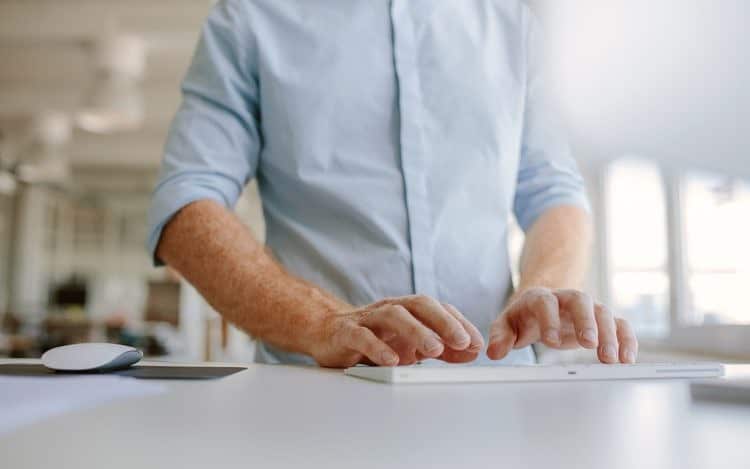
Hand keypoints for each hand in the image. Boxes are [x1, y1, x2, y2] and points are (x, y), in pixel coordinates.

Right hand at [311, 295, 484, 367]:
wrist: (327, 331)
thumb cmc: (374, 336)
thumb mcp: (411, 344)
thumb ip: (441, 348)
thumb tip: (471, 351)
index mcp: (408, 310)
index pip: (438, 309)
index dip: (458, 323)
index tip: (476, 342)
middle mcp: (390, 309)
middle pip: (419, 305)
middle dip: (443, 322)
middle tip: (461, 341)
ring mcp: (368, 319)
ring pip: (393, 316)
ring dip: (416, 331)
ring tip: (433, 349)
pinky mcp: (346, 332)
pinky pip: (362, 336)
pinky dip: (378, 347)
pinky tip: (392, 360)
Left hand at [486, 288, 637, 363]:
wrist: (541, 305)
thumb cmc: (523, 317)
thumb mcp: (506, 324)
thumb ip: (499, 336)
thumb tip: (494, 352)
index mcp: (539, 298)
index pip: (545, 302)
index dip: (549, 319)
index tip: (551, 342)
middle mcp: (566, 298)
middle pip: (581, 301)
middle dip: (586, 322)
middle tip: (589, 345)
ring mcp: (587, 308)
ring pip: (603, 312)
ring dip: (609, 334)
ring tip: (611, 360)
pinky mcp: (601, 320)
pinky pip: (619, 324)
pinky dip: (626, 339)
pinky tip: (628, 359)